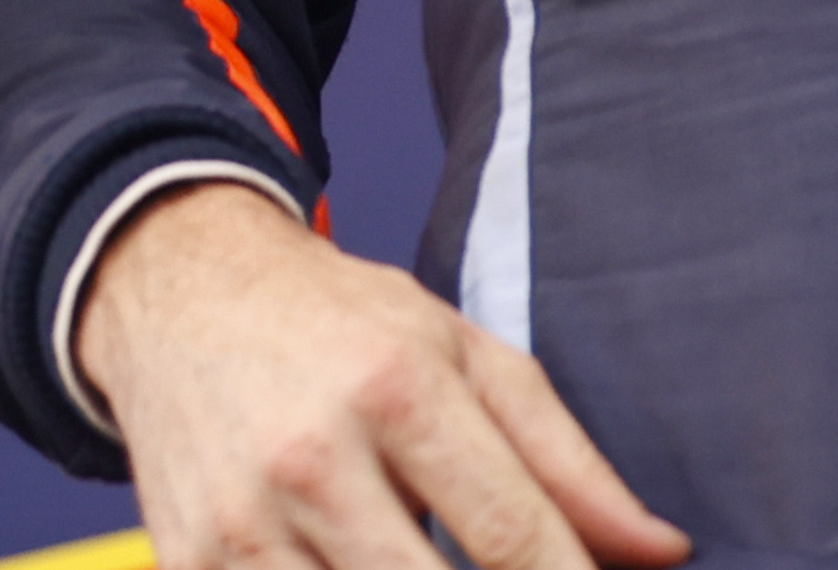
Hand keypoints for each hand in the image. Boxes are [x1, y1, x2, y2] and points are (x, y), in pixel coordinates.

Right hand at [74, 179, 685, 569]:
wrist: (176, 294)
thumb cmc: (341, 325)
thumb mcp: (465, 353)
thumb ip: (568, 462)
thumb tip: (661, 554)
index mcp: (396, 387)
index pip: (514, 541)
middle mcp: (312, 458)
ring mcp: (241, 524)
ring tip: (427, 564)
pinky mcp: (188, 567)